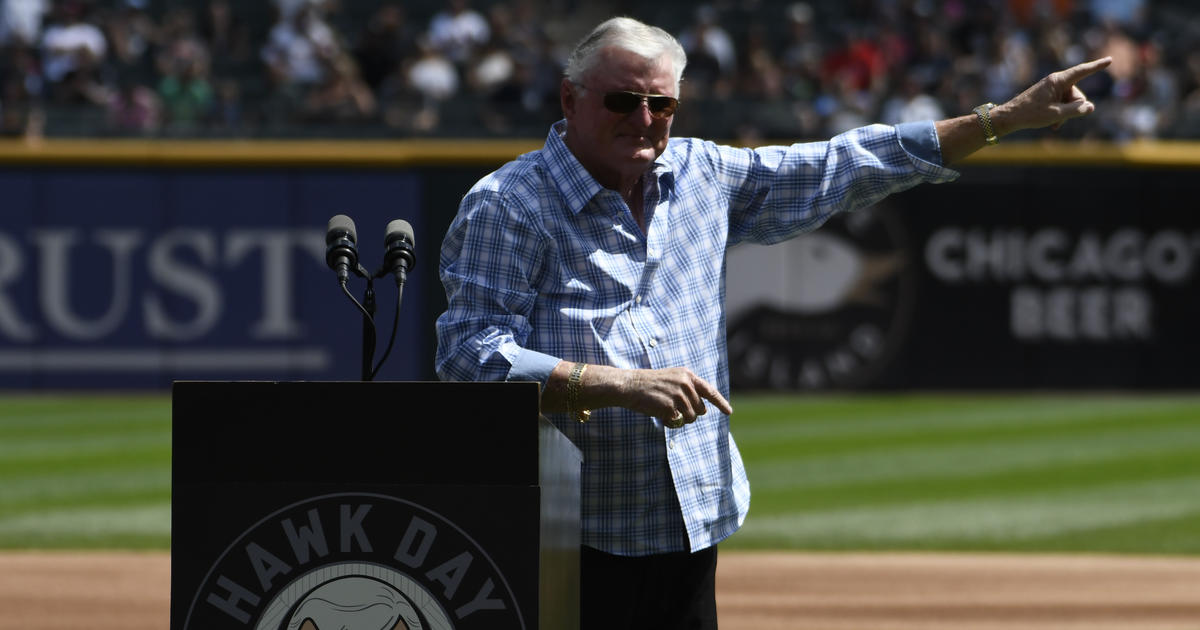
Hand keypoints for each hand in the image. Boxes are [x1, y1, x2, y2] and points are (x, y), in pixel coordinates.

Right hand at [621, 366, 732, 425]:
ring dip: (680, 419)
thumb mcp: (672, 380)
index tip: (728, 412)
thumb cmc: (650, 385)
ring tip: (666, 411)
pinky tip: (660, 414)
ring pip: (691, 418)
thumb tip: (703, 410)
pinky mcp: (670, 406)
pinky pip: (677, 422)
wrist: (630, 385)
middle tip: (675, 410)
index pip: (709, 391)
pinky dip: (670, 422)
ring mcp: (678, 394)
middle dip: (690, 414)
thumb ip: (688, 390)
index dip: (720, 402)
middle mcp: (686, 384)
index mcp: (687, 375)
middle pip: (700, 409)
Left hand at [995, 56, 1111, 133]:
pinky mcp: (1048, 95)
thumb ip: (1075, 110)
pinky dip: (1060, 113)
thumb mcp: (1056, 114)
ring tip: (1053, 123)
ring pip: (1071, 101)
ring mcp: (1052, 88)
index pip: (1082, 71)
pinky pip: (1062, 103)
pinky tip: (1053, 124)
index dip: (1097, 66)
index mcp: (1058, 81)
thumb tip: (1090, 107)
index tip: (1110, 59)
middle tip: (1058, 118)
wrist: (1009, 117)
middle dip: (1073, 108)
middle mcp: (1056, 81)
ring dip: (1066, 113)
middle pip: (1078, 94)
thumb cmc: (1030, 115)